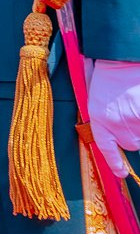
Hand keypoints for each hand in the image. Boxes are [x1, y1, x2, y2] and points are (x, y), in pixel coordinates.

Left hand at [89, 60, 139, 177]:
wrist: (119, 59)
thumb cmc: (107, 74)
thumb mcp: (97, 98)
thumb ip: (105, 118)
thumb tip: (116, 136)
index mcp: (99, 119)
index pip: (106, 150)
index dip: (115, 164)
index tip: (121, 174)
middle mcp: (117, 124)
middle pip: (132, 144)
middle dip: (133, 135)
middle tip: (130, 116)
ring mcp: (135, 121)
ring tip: (133, 106)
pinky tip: (135, 104)